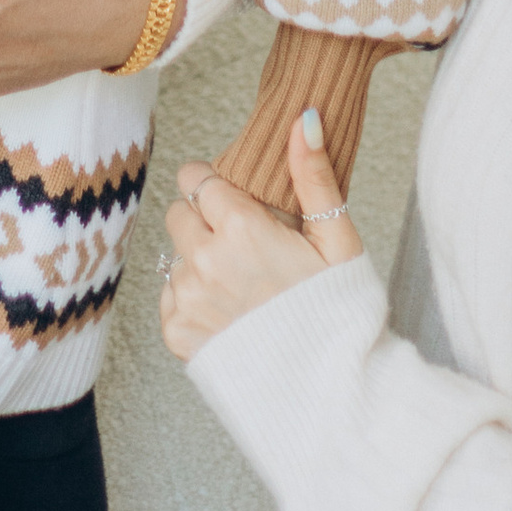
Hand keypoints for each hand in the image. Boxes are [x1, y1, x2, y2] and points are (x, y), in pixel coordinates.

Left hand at [158, 109, 359, 360]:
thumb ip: (313, 175)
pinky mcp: (178, 335)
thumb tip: (302, 118)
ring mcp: (188, 299)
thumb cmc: (341, 312)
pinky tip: (230, 313)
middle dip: (205, 220)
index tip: (237, 203)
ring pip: (173, 256)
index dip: (217, 187)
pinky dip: (191, 300)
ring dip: (198, 262)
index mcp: (241, 227)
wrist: (333, 393)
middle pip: (179, 213)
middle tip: (243, 246)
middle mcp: (205, 260)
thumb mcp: (337, 239)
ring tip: (242, 285)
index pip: (197, 178)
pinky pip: (169, 298)